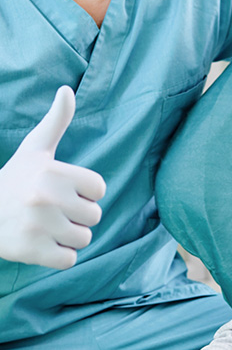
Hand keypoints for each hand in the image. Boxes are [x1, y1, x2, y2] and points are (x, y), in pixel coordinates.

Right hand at [0, 86, 105, 268]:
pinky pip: (69, 260)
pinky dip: (58, 256)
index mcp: (54, 172)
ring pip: (84, 239)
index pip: (99, 189)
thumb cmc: (15, 180)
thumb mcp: (35, 149)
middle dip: (77, 216)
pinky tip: (41, 243)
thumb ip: (56, 121)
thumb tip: (67, 90)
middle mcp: (47, 198)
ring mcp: (39, 226)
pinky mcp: (33, 252)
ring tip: (46, 226)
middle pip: (94, 216)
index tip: (62, 190)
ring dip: (68, 237)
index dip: (84, 192)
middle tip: (52, 210)